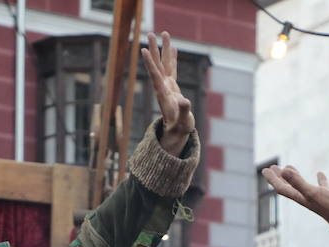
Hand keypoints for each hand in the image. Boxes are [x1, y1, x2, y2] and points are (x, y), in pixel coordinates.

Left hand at [141, 32, 194, 155]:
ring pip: (165, 63)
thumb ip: (184, 111)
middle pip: (157, 64)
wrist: (176, 132)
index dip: (150, 63)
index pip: (155, 75)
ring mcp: (167, 85)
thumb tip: (185, 101)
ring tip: (164, 33)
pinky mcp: (172, 86)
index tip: (143, 50)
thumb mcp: (182, 121)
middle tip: (151, 33)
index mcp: (163, 94)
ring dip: (164, 49)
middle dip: (154, 49)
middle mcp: (162, 87)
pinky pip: (172, 69)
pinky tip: (173, 48)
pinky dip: (172, 58)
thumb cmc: (179, 127)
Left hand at [261, 165, 328, 225]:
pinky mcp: (328, 194)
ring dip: (294, 176)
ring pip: (302, 184)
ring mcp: (317, 196)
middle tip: (272, 167)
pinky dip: (320, 179)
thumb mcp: (311, 192)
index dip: (273, 179)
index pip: (282, 187)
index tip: (265, 169)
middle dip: (279, 177)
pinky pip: (321, 185)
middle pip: (288, 186)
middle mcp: (306, 197)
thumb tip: (284, 170)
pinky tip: (319, 173)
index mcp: (300, 197)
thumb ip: (298, 181)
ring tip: (288, 167)